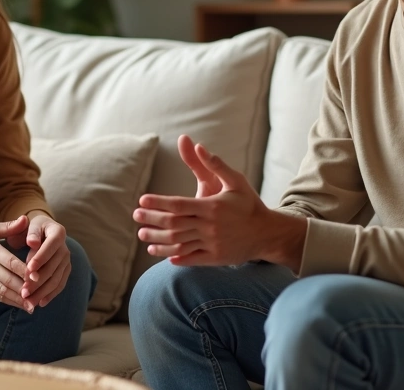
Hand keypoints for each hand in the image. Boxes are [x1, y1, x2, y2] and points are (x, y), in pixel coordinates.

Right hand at [0, 215, 35, 312]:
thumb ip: (8, 226)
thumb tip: (26, 218)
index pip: (10, 262)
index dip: (25, 270)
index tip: (39, 277)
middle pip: (8, 279)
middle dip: (24, 288)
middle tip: (40, 294)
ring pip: (2, 290)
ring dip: (18, 299)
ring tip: (32, 305)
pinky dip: (8, 300)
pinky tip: (20, 304)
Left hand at [13, 214, 71, 307]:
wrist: (40, 233)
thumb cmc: (30, 229)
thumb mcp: (29, 225)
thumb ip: (31, 233)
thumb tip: (32, 242)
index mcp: (58, 232)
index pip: (50, 246)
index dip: (40, 258)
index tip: (28, 269)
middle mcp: (65, 247)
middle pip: (53, 266)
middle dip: (38, 280)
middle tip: (24, 291)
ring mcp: (66, 261)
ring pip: (56, 279)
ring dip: (42, 292)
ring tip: (28, 301)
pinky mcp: (65, 271)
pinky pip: (59, 285)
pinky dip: (50, 294)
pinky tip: (40, 303)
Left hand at [134, 135, 300, 266]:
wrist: (267, 232)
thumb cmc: (249, 203)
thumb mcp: (235, 180)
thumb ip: (214, 164)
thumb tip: (197, 145)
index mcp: (212, 206)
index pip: (178, 205)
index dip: (158, 203)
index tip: (142, 201)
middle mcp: (210, 226)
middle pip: (174, 224)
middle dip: (152, 220)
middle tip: (136, 217)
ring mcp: (212, 244)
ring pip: (179, 243)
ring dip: (158, 240)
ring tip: (143, 235)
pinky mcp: (215, 257)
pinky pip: (191, 258)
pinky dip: (175, 256)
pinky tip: (162, 253)